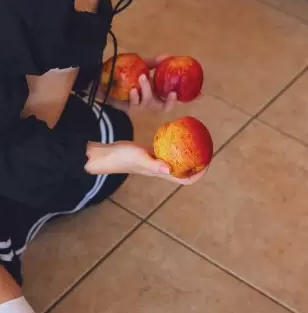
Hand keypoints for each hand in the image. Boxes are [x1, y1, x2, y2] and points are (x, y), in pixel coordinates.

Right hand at [85, 140, 208, 184]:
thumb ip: (153, 164)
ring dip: (188, 153)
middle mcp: (161, 169)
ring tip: (196, 140)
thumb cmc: (122, 158)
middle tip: (206, 149)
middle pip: (184, 170)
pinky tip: (177, 133)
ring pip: (177, 159)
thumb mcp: (139, 158)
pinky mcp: (150, 152)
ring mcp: (156, 160)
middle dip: (197, 162)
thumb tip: (170, 169)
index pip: (185, 180)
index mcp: (161, 173)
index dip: (198, 174)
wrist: (106, 154)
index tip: (207, 163)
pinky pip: (167, 149)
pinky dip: (175, 143)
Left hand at [100, 54, 198, 113]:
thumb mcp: (139, 66)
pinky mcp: (124, 107)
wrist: (99, 80)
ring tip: (142, 78)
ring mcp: (137, 106)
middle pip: (164, 107)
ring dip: (147, 91)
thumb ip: (153, 63)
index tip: (199, 93)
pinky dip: (134, 97)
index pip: (173, 98)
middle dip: (167, 100)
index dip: (186, 97)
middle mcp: (148, 102)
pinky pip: (133, 104)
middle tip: (169, 91)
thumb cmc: (121, 74)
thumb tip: (169, 56)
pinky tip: (132, 89)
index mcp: (154, 93)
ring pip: (148, 103)